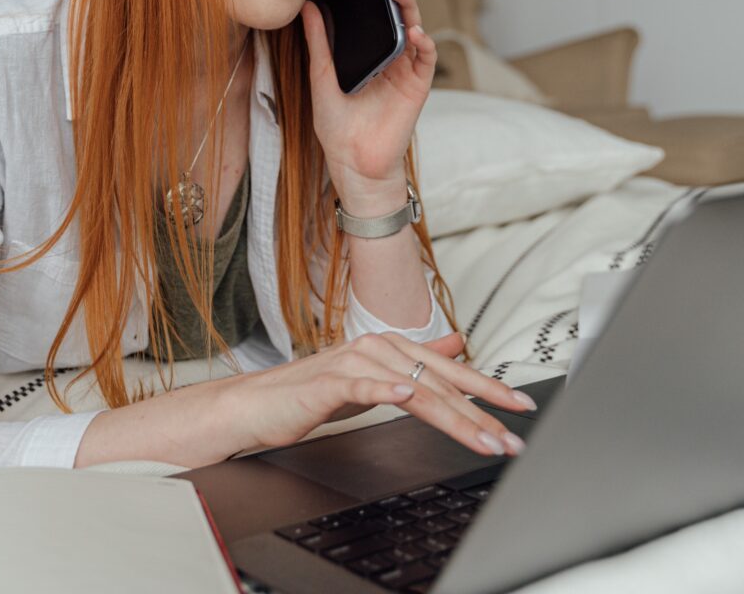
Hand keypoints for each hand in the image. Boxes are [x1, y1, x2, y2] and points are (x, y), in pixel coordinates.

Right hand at [228, 330, 532, 456]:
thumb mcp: (374, 374)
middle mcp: (375, 348)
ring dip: (451, 415)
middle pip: (438, 382)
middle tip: (511, 437)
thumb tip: (457, 343)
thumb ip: (417, 359)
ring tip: (481, 437)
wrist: (260, 404)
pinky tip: (404, 397)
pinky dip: (384, 390)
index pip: (449, 371)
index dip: (487, 388)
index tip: (521, 405)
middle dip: (481, 412)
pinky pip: (361, 386)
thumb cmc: (314, 392)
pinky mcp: (327, 382)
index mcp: (390, 347)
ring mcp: (351, 363)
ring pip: (412, 388)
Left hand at [301, 0, 435, 194]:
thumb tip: (308, 7)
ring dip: (409, 5)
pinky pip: (425, 58)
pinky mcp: (418, 86)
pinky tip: (413, 31)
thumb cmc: (337, 127)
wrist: (352, 164)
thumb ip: (318, 44)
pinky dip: (422, 42)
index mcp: (370, 50)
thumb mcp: (321, 79)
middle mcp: (392, 54)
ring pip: (415, 26)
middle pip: (400, 10)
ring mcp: (407, 68)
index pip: (377, 9)